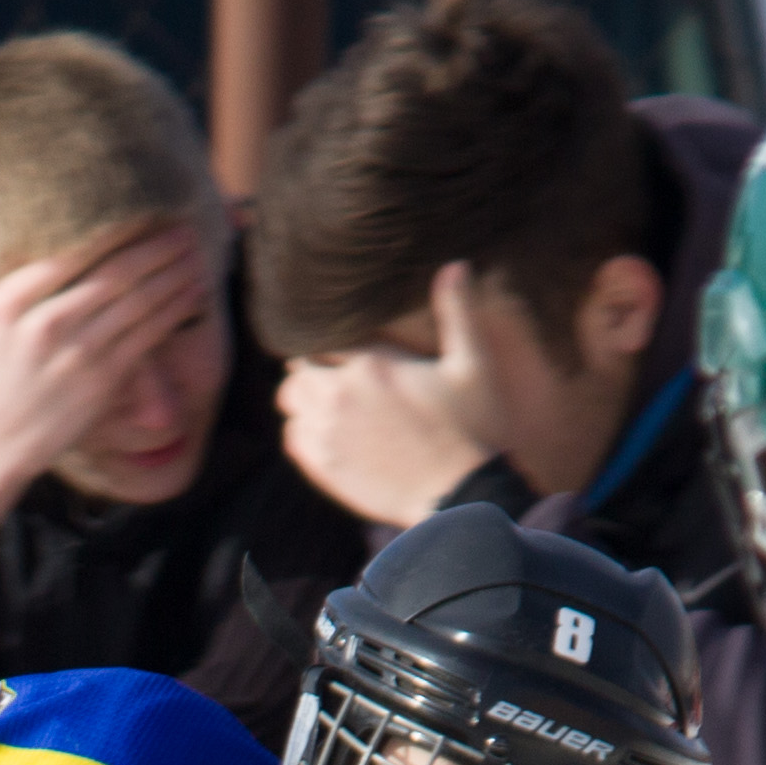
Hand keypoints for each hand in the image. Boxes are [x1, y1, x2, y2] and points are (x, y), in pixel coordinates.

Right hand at [0, 211, 214, 529]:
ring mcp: (77, 355)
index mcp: (10, 303)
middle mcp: (46, 325)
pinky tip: (192, 293)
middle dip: (155, 249)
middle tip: (184, 228)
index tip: (143, 214)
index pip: (73, 255)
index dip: (116, 232)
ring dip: (172, 276)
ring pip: (137, 303)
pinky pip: (146, 338)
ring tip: (197, 254)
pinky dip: (172, 312)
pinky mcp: (100, 382)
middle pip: (115, 275)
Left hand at [271, 262, 516, 527]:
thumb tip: (455, 265)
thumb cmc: (475, 429)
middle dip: (315, 365)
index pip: (325, 336)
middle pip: (299, 366)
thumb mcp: (474, 366)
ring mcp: (327, 434)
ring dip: (304, 397)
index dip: (333, 339)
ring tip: (331, 402)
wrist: (462, 499)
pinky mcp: (324, 468)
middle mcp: (339, 395)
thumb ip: (458, 313)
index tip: (348, 347)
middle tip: (338, 373)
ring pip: (289, 401)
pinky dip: (302, 431)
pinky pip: (291, 438)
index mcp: (372, 364)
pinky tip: (328, 433)